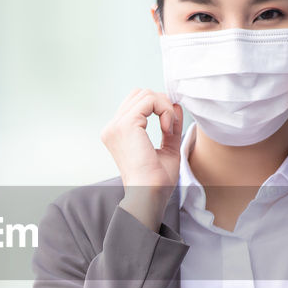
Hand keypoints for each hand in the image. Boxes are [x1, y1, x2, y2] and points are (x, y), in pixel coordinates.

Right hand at [101, 88, 182, 228]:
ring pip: (145, 94)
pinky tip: (167, 128)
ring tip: (168, 129)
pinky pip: (150, 100)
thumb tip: (175, 106)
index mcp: (117, 133)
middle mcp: (112, 128)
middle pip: (140, 94)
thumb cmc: (156, 181)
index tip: (169, 128)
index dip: (158, 108)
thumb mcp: (167, 149)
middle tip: (170, 126)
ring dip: (164, 107)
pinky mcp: (126, 125)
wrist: (149, 194)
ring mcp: (116, 125)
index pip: (136, 103)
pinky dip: (164, 110)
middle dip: (161, 104)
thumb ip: (170, 127)